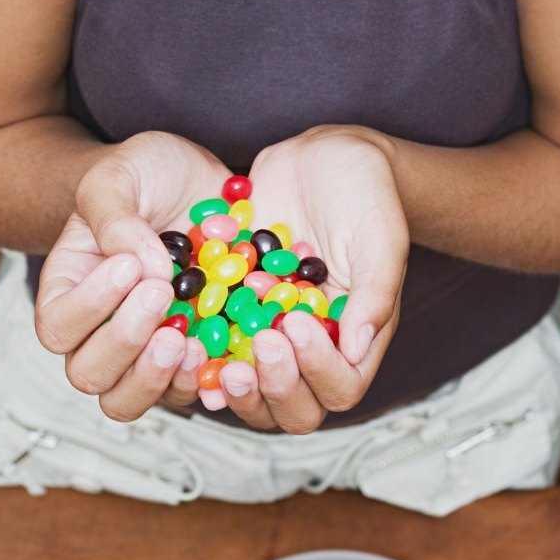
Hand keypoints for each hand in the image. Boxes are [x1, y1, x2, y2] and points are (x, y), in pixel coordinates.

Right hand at [35, 131, 230, 418]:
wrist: (195, 180)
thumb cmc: (143, 175)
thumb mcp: (120, 175)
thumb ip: (116, 216)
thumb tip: (140, 268)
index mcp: (70, 289)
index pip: (58, 325)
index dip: (88, 307)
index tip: (129, 266)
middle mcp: (100, 330)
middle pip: (89, 373)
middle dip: (124, 343)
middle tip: (160, 297)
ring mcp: (145, 348)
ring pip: (129, 399)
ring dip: (156, 377)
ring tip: (187, 338)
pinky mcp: (192, 353)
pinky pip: (188, 390)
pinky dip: (203, 379)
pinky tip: (223, 349)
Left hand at [216, 125, 408, 432]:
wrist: (322, 153)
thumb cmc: (364, 189)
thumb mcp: (379, 232)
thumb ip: (375, 290)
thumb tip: (359, 347)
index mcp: (355, 335)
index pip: (341, 387)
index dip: (317, 371)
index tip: (296, 324)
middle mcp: (312, 343)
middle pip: (293, 406)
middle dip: (272, 386)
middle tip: (256, 344)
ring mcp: (270, 329)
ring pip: (249, 387)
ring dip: (230, 381)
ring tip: (211, 348)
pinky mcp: (235, 308)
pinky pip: (214, 346)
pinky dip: (197, 349)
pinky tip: (179, 329)